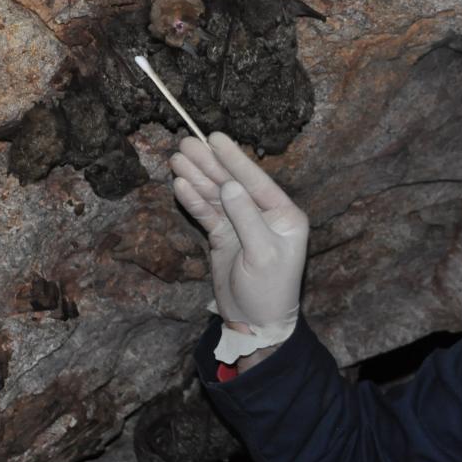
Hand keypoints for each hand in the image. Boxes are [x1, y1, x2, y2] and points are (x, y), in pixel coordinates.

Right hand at [169, 132, 307, 355]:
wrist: (255, 324)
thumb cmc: (270, 291)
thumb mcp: (262, 254)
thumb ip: (246, 217)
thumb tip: (228, 184)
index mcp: (284, 215)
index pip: (257, 181)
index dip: (235, 159)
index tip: (216, 137)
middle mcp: (264, 215)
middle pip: (232, 183)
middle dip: (210, 163)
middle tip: (186, 142)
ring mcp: (241, 224)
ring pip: (216, 196)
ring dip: (197, 177)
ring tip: (177, 158)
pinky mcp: (223, 236)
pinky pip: (207, 214)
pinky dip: (194, 201)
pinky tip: (180, 184)